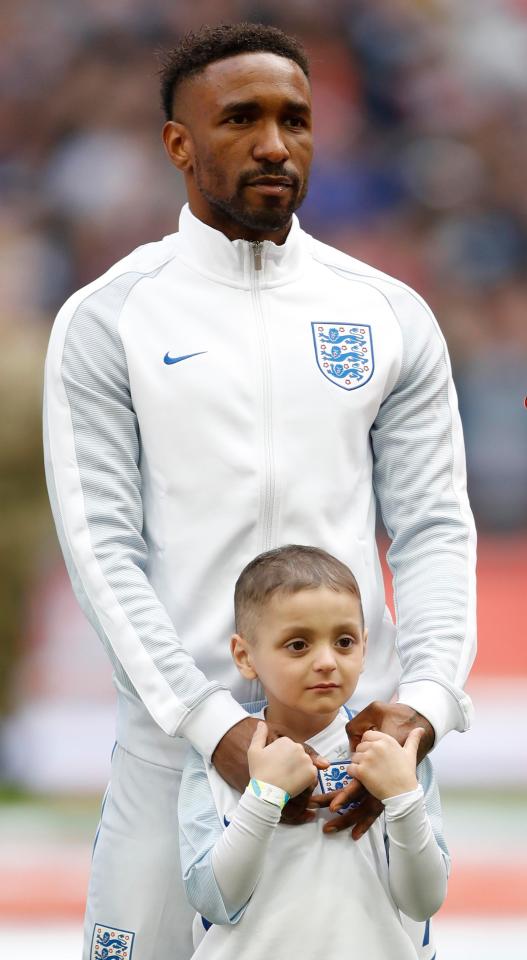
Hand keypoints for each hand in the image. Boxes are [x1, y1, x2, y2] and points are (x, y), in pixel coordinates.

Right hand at [212, 718, 327, 823]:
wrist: (266, 793)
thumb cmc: (259, 772)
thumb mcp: (254, 751)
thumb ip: (259, 735)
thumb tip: (261, 723)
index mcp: (286, 741)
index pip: (288, 747)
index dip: (281, 757)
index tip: (275, 764)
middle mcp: (298, 748)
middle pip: (297, 754)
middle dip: (291, 761)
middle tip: (281, 772)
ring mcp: (306, 760)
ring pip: (305, 763)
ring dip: (299, 768)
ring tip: (287, 777)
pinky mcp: (312, 773)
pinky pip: (311, 773)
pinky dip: (305, 777)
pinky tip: (294, 781)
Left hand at [348, 727, 423, 799]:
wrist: (403, 794)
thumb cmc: (406, 775)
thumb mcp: (410, 754)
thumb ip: (413, 739)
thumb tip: (421, 729)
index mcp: (386, 740)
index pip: (367, 735)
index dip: (368, 744)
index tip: (373, 754)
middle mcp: (376, 746)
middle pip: (360, 746)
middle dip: (363, 756)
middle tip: (373, 766)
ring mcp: (368, 758)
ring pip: (354, 757)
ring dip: (359, 765)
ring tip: (370, 773)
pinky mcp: (361, 771)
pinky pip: (350, 768)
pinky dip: (354, 774)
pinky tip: (364, 778)